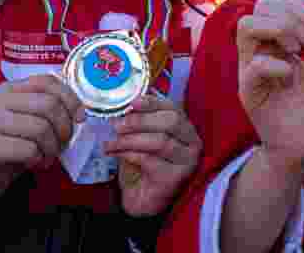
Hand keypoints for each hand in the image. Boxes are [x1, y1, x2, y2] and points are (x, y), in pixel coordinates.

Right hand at [0, 74, 85, 200]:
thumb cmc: (13, 143)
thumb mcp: (30, 119)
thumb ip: (49, 109)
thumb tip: (80, 113)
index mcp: (9, 89)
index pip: (46, 82)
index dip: (70, 98)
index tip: (80, 118)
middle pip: (48, 104)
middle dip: (64, 128)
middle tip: (63, 144)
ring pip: (40, 128)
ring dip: (52, 148)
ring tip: (47, 156)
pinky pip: (28, 150)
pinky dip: (38, 159)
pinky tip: (34, 163)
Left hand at [104, 95, 200, 216]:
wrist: (142, 199)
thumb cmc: (142, 166)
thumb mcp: (139, 138)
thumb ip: (137, 122)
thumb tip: (123, 106)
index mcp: (185, 128)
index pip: (173, 108)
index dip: (152, 103)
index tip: (131, 102)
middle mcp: (192, 142)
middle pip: (171, 122)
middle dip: (141, 121)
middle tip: (117, 125)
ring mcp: (187, 161)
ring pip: (160, 141)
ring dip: (131, 140)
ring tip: (111, 142)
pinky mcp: (176, 178)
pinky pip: (151, 161)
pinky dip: (129, 155)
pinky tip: (116, 154)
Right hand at [237, 0, 303, 175]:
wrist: (303, 146)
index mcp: (276, 45)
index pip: (277, 8)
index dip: (300, 8)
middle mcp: (260, 52)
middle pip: (261, 10)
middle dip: (292, 17)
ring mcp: (250, 70)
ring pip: (246, 27)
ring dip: (278, 29)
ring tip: (299, 48)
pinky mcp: (249, 92)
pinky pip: (253, 66)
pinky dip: (277, 65)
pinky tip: (293, 75)